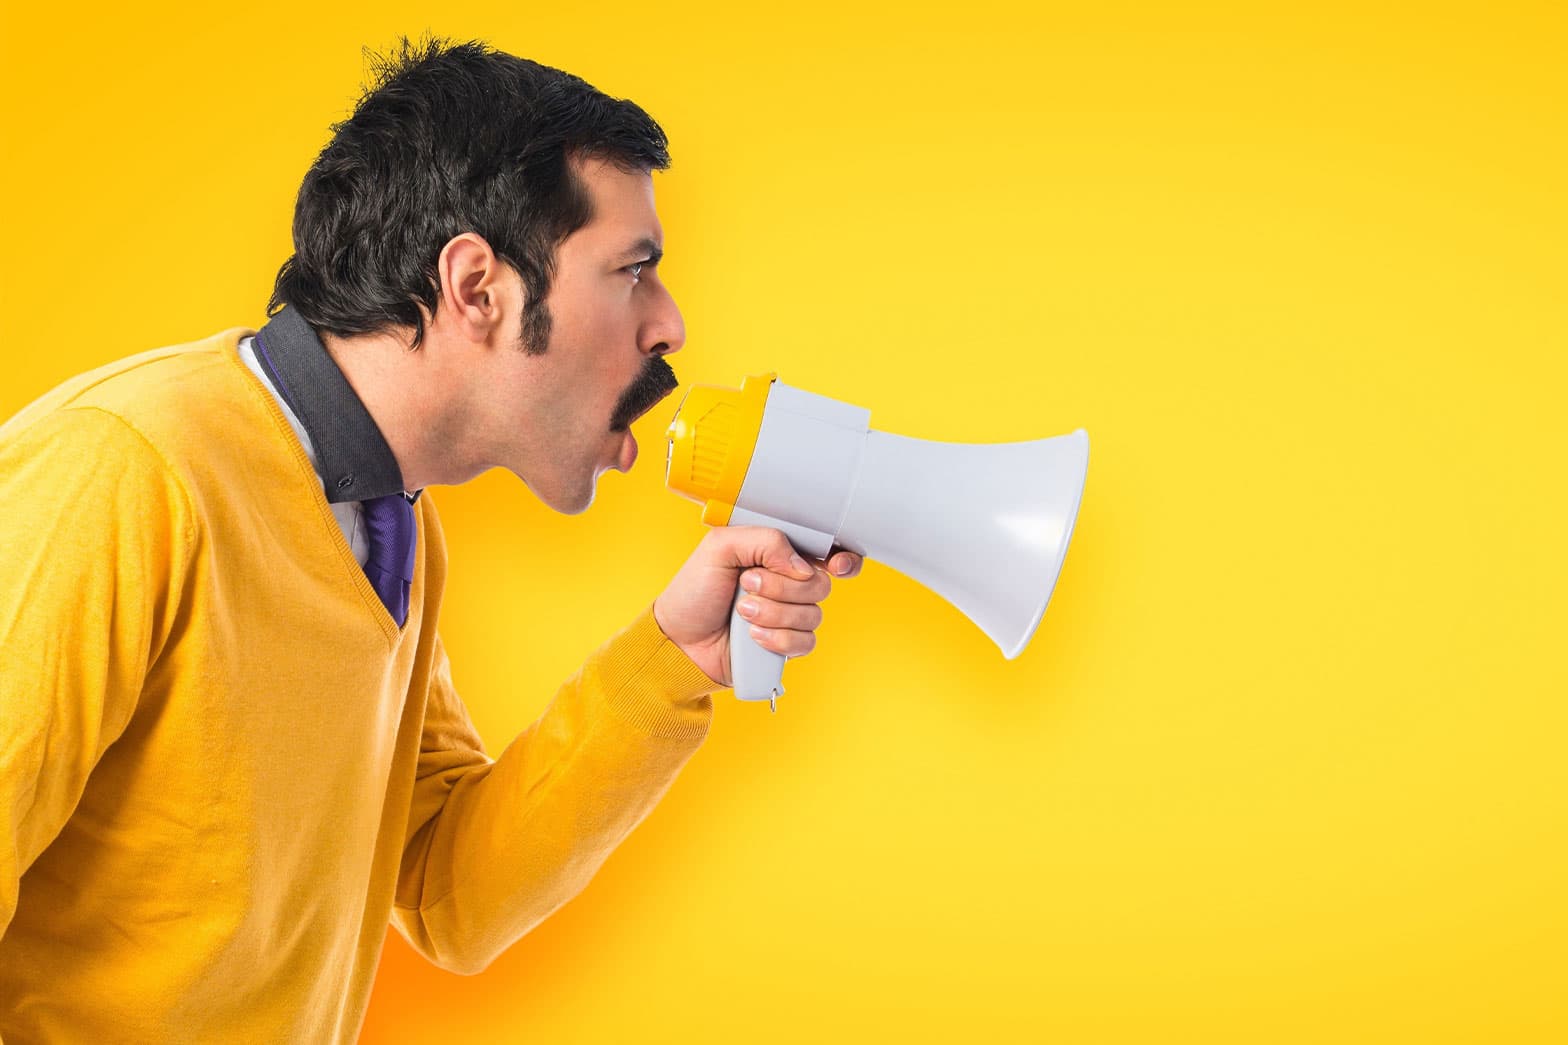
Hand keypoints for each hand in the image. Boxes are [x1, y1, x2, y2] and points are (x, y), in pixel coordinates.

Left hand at [653, 526, 862, 686]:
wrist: (678, 640)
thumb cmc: (694, 591)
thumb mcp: (719, 547)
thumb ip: (764, 541)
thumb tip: (802, 565)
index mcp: (777, 556)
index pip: (825, 553)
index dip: (840, 559)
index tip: (834, 565)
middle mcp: (787, 585)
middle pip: (820, 585)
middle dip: (782, 588)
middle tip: (747, 585)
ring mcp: (788, 616)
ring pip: (813, 615)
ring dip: (774, 614)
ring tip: (741, 612)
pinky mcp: (785, 645)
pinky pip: (805, 643)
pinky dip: (778, 639)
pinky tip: (752, 636)